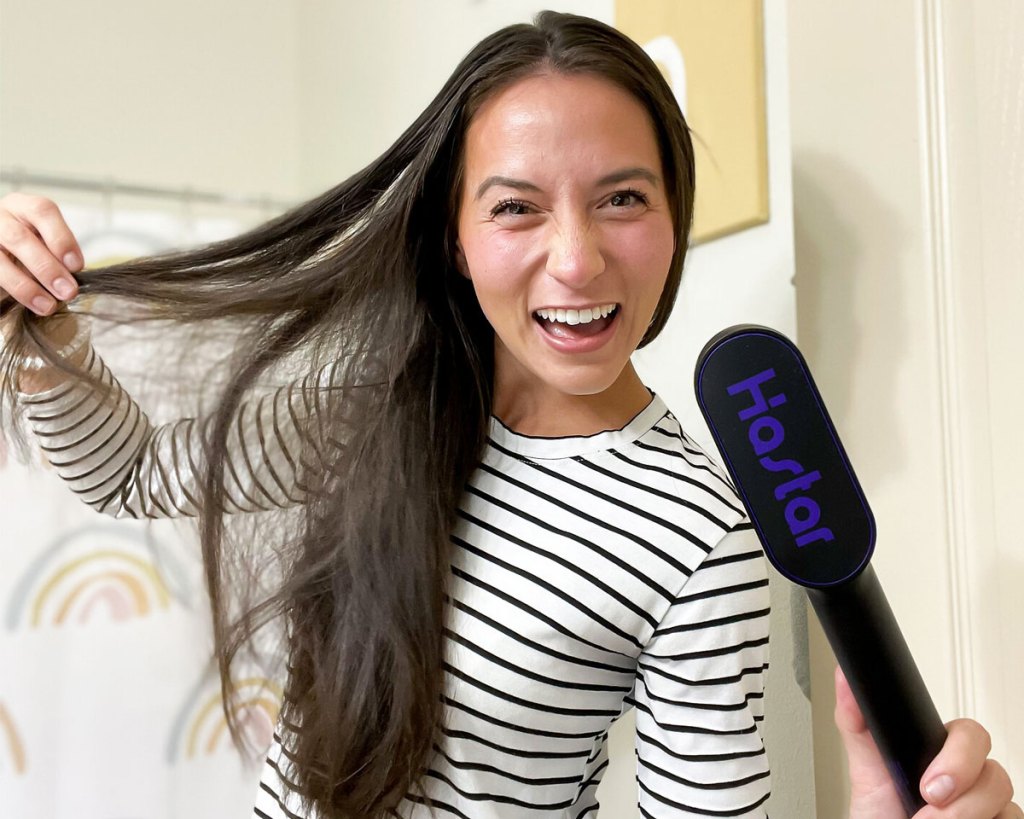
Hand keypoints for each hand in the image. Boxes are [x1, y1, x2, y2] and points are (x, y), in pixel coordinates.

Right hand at [0, 193, 82, 315]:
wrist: (3, 248)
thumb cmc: (32, 246)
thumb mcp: (46, 241)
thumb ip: (57, 254)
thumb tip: (70, 282)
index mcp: (24, 206)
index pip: (42, 211)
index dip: (61, 238)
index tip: (76, 266)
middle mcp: (0, 216)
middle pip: (19, 237)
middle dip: (47, 267)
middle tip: (67, 291)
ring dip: (25, 286)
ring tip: (48, 306)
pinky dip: (12, 290)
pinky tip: (28, 304)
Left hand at [835, 665, 1017, 817]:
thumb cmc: (878, 811)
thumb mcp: (864, 768)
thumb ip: (856, 721)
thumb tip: (844, 678)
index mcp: (942, 752)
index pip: (971, 734)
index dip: (959, 754)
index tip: (927, 781)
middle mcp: (971, 777)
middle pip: (995, 772)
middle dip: (961, 788)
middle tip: (929, 802)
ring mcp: (987, 805)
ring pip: (1003, 803)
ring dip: (962, 818)